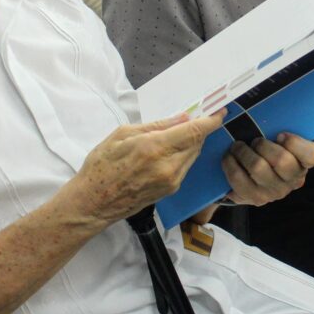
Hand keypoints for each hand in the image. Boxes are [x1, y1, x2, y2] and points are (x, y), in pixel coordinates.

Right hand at [71, 112, 224, 226]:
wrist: (93, 202)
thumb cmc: (101, 165)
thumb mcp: (123, 135)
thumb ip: (156, 126)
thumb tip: (182, 118)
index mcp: (155, 148)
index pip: (194, 132)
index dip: (211, 120)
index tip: (220, 111)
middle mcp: (168, 167)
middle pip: (197, 143)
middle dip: (201, 128)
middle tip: (200, 115)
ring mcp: (171, 182)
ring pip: (192, 155)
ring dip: (193, 141)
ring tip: (183, 130)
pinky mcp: (170, 191)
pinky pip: (185, 167)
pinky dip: (184, 154)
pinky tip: (174, 148)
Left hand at [222, 133, 313, 206]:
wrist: (251, 178)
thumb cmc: (267, 151)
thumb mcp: (279, 141)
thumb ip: (280, 127)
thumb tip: (272, 107)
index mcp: (304, 162)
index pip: (311, 155)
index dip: (295, 143)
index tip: (280, 134)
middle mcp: (293, 180)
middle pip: (281, 160)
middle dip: (262, 145)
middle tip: (254, 141)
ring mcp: (275, 192)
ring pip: (258, 168)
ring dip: (243, 152)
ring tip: (237, 147)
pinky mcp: (256, 199)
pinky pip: (239, 179)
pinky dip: (230, 165)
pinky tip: (229, 158)